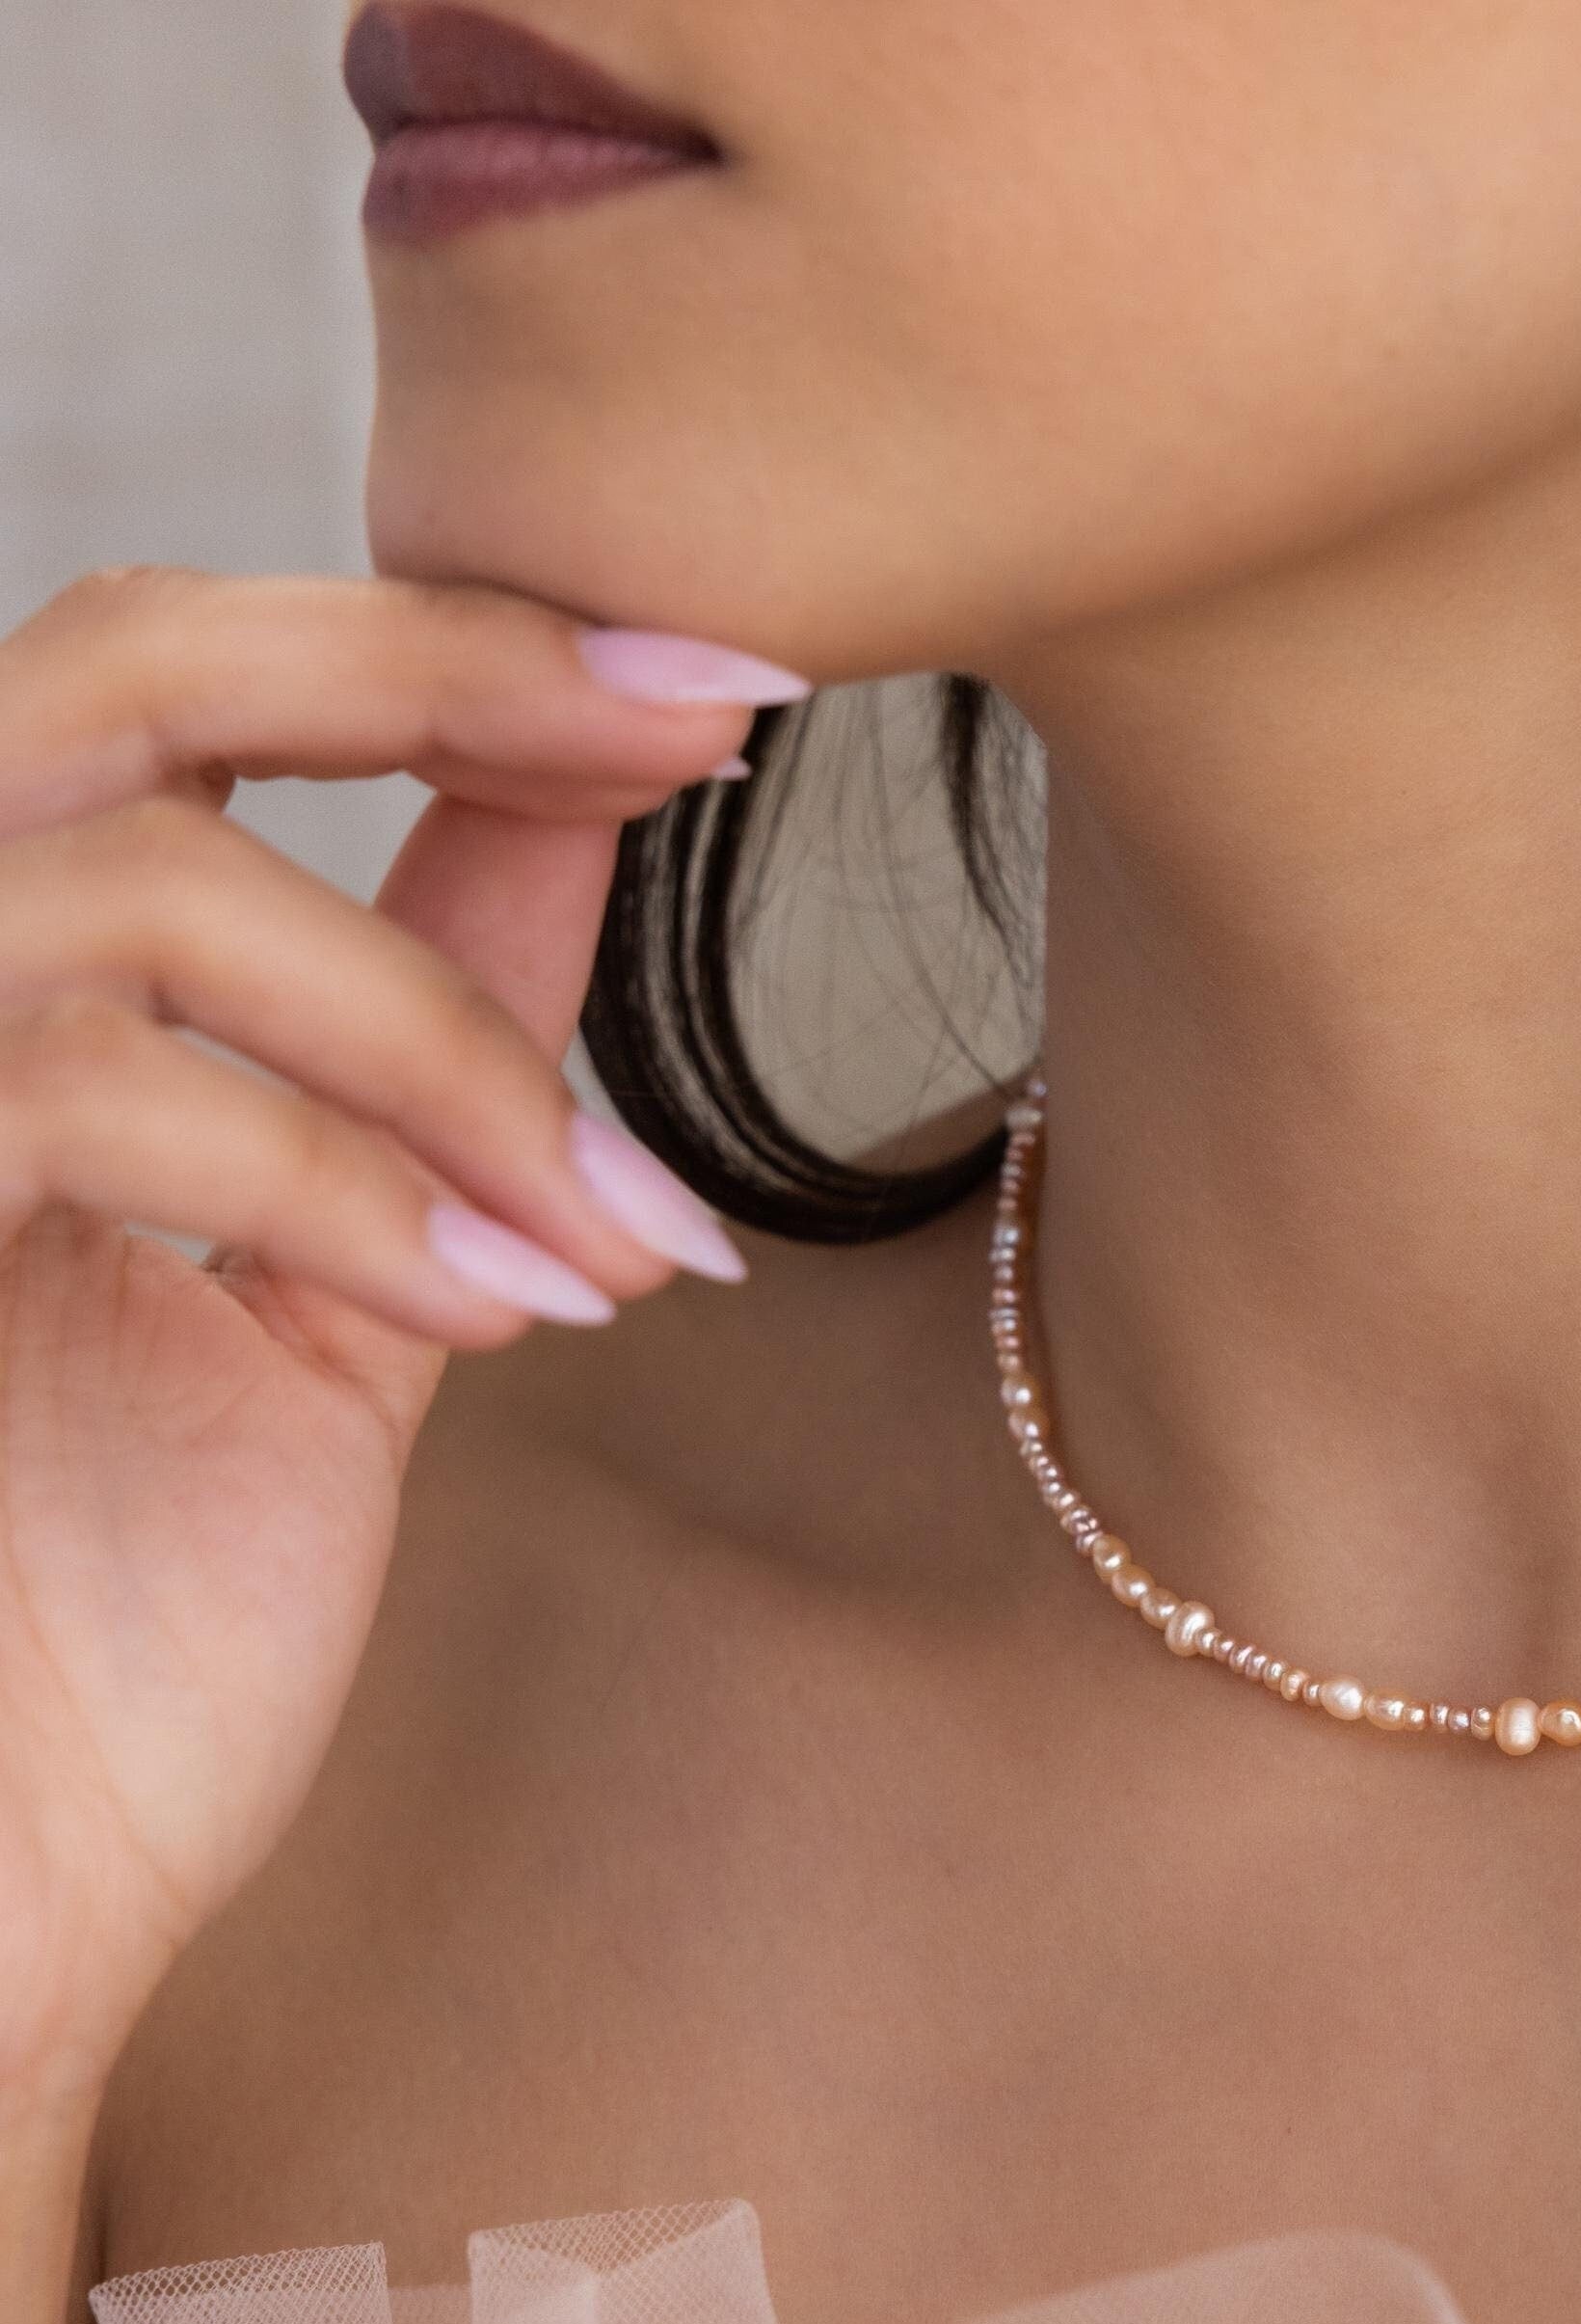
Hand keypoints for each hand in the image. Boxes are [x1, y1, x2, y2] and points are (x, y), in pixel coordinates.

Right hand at [0, 569, 798, 2104]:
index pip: (184, 693)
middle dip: (442, 669)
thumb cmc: (106, 1643)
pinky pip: (96, 1088)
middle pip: (125, 655)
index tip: (710, 692)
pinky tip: (503, 1309)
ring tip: (606, 1244)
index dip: (447, 648)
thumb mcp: (331, 1291)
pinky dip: (352, 1186)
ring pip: (154, 891)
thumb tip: (577, 830)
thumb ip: (422, 1061)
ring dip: (451, 1055)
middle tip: (699, 731)